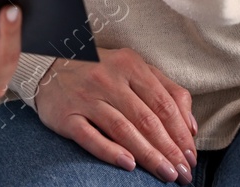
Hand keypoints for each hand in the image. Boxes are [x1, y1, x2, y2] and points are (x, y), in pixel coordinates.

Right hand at [33, 47, 196, 183]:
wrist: (48, 67)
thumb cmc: (101, 71)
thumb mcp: (135, 69)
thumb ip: (167, 90)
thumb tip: (191, 126)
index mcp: (130, 65)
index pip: (163, 103)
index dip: (181, 133)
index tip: (191, 157)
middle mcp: (108, 79)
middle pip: (146, 119)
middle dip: (169, 149)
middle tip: (183, 173)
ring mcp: (86, 97)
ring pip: (123, 129)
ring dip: (148, 155)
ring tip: (166, 174)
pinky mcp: (66, 115)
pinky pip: (90, 137)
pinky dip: (110, 152)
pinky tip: (129, 166)